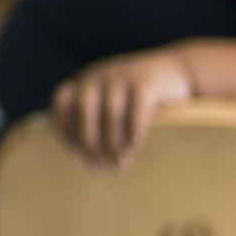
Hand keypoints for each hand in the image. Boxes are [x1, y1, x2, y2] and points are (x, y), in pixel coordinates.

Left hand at [46, 46, 193, 168]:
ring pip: (111, 114)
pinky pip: (136, 110)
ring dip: (113, 144)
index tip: (75, 152)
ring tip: (118, 167)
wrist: (175, 69)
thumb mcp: (111, 103)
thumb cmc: (137, 97)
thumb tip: (91, 162)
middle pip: (84, 111)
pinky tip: (135, 146)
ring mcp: (122, 76)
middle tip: (97, 166)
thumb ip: (98, 124)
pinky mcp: (146, 82)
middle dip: (88, 142)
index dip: (64, 129)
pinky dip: (134, 130)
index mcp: (84, 81)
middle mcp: (98, 75)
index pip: (60, 103)